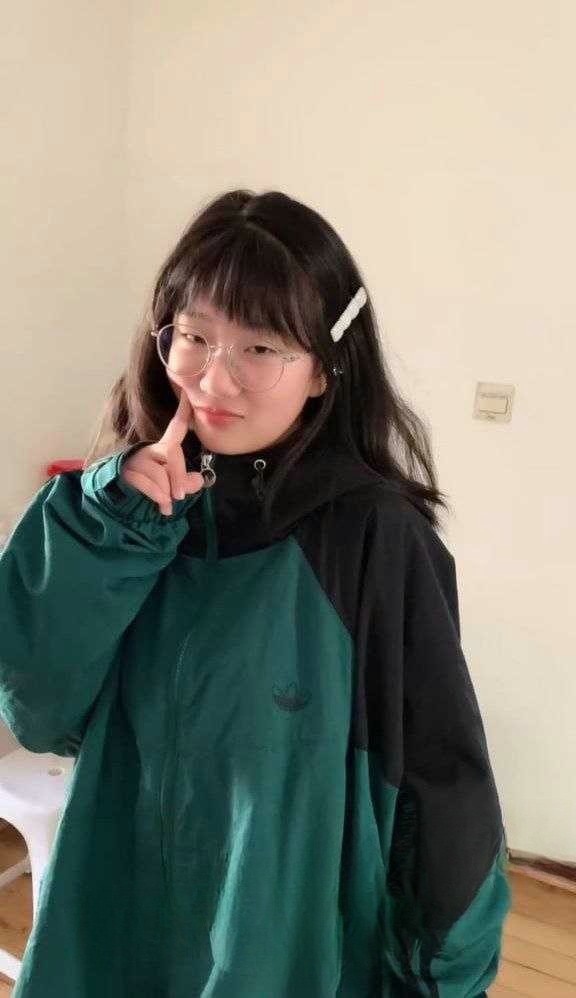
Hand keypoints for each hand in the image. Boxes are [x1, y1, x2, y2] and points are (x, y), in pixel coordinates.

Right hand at [121, 391, 204, 515]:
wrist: (121, 498)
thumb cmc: (153, 489)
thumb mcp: (173, 485)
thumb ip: (187, 482)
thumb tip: (197, 480)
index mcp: (164, 449)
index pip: (177, 427)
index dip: (183, 410)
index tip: (188, 393)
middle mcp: (151, 449)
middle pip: (172, 452)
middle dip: (178, 476)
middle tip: (180, 496)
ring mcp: (137, 459)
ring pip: (160, 474)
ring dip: (166, 493)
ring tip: (167, 505)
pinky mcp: (127, 471)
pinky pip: (147, 484)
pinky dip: (158, 497)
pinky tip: (162, 507)